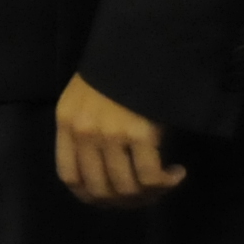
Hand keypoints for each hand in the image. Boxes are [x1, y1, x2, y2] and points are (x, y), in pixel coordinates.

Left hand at [52, 74, 187, 207]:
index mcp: (67, 120)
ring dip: (148, 196)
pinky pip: (150, 177)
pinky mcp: (139, 134)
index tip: (111, 199)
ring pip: (125, 188)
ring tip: (164, 185)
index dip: (91, 196)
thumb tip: (105, 169)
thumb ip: (86, 127)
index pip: (70, 176)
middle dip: (123, 202)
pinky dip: (166, 183)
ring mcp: (110, 134)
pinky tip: (177, 173)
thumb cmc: (119, 67)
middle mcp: (83, 131)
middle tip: (144, 197)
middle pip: (98, 189)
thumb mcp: (87, 94)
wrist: (144, 41)